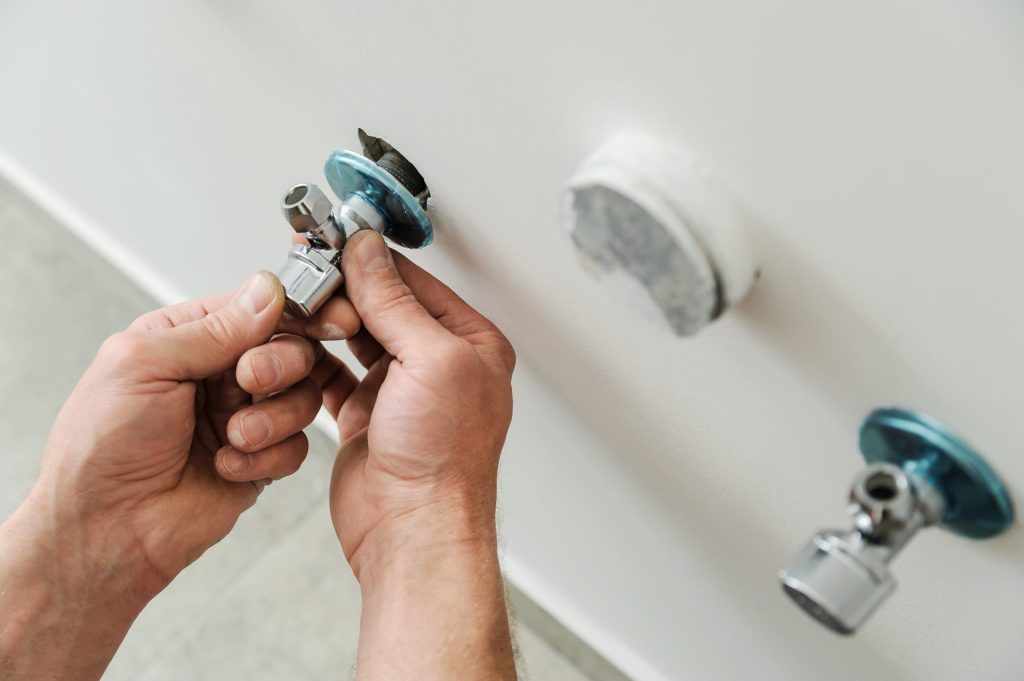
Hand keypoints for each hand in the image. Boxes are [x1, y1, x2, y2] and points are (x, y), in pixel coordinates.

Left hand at [0, 271, 360, 679]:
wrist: (105, 529)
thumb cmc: (101, 445)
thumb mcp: (144, 364)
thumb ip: (213, 328)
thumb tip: (268, 289)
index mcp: (190, 337)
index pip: (260, 308)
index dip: (301, 310)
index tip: (332, 316)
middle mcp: (223, 373)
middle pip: (294, 349)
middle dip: (282, 364)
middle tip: (252, 381)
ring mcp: (244, 416)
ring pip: (304, 398)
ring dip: (274, 417)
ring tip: (234, 436)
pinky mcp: (261, 461)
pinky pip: (297, 448)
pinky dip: (267, 457)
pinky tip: (227, 467)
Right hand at [323, 231, 517, 678]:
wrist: (414, 530)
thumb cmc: (443, 460)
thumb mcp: (430, 360)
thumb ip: (395, 302)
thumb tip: (370, 254)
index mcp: (470, 345)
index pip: (415, 284)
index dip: (373, 260)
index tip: (336, 239)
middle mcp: (438, 365)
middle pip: (382, 307)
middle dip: (343, 290)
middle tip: (307, 269)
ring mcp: (400, 391)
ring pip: (352, 339)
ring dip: (323, 325)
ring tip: (296, 305)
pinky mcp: (366, 416)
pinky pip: (331, 374)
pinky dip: (311, 361)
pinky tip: (294, 347)